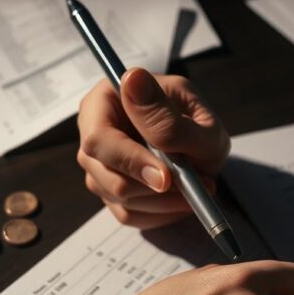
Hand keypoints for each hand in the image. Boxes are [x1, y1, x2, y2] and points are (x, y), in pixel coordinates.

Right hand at [77, 68, 229, 228]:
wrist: (200, 145)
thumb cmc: (197, 124)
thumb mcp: (196, 117)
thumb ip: (166, 114)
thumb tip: (132, 80)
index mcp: (105, 101)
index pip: (99, 138)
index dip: (130, 160)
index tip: (166, 177)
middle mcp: (93, 133)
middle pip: (102, 174)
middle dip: (152, 186)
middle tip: (195, 184)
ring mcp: (98, 166)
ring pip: (118, 197)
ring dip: (163, 200)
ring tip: (199, 185)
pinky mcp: (109, 192)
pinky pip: (128, 214)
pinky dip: (161, 213)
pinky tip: (183, 198)